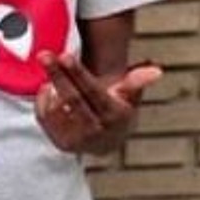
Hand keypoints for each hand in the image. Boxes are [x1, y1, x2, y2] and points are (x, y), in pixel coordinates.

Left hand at [34, 51, 161, 156]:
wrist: (107, 143)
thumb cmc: (117, 111)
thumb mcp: (129, 97)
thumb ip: (136, 82)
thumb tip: (156, 70)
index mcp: (114, 115)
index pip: (93, 91)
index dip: (78, 74)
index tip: (65, 56)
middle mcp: (96, 131)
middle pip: (72, 99)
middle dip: (58, 75)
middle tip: (44, 55)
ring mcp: (78, 140)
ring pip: (55, 108)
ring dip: (52, 86)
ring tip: (55, 71)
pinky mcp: (61, 144)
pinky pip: (44, 117)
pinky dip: (43, 100)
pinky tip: (50, 89)